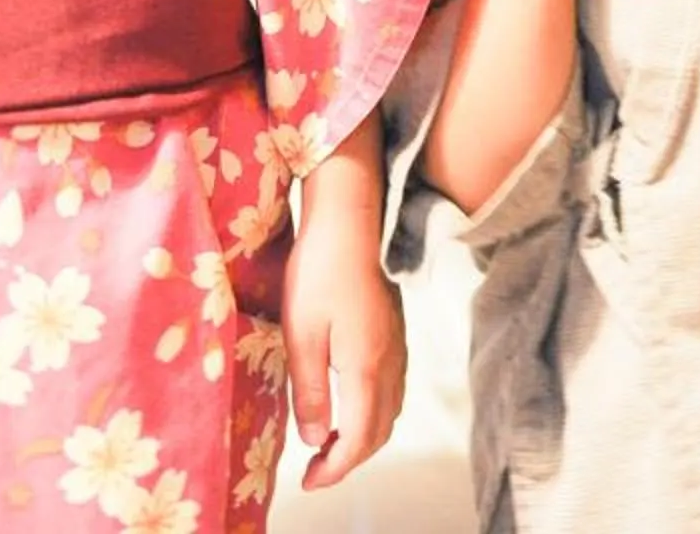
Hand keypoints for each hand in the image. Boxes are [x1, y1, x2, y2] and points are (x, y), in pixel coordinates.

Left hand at [284, 211, 405, 490]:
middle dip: (350, 459)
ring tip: (328, 443)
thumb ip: (310, 390)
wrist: (350, 218)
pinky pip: (392, 388)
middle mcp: (391, 361)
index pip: (360, 438)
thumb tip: (315, 438)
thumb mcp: (301, 334)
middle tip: (316, 470)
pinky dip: (373, 411)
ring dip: (364, 436)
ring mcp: (398, 345)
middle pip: (381, 430)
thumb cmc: (319, 270)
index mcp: (367, 367)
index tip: (309, 481)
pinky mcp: (395, 330)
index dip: (336, 468)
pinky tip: (349, 403)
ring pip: (390, 410)